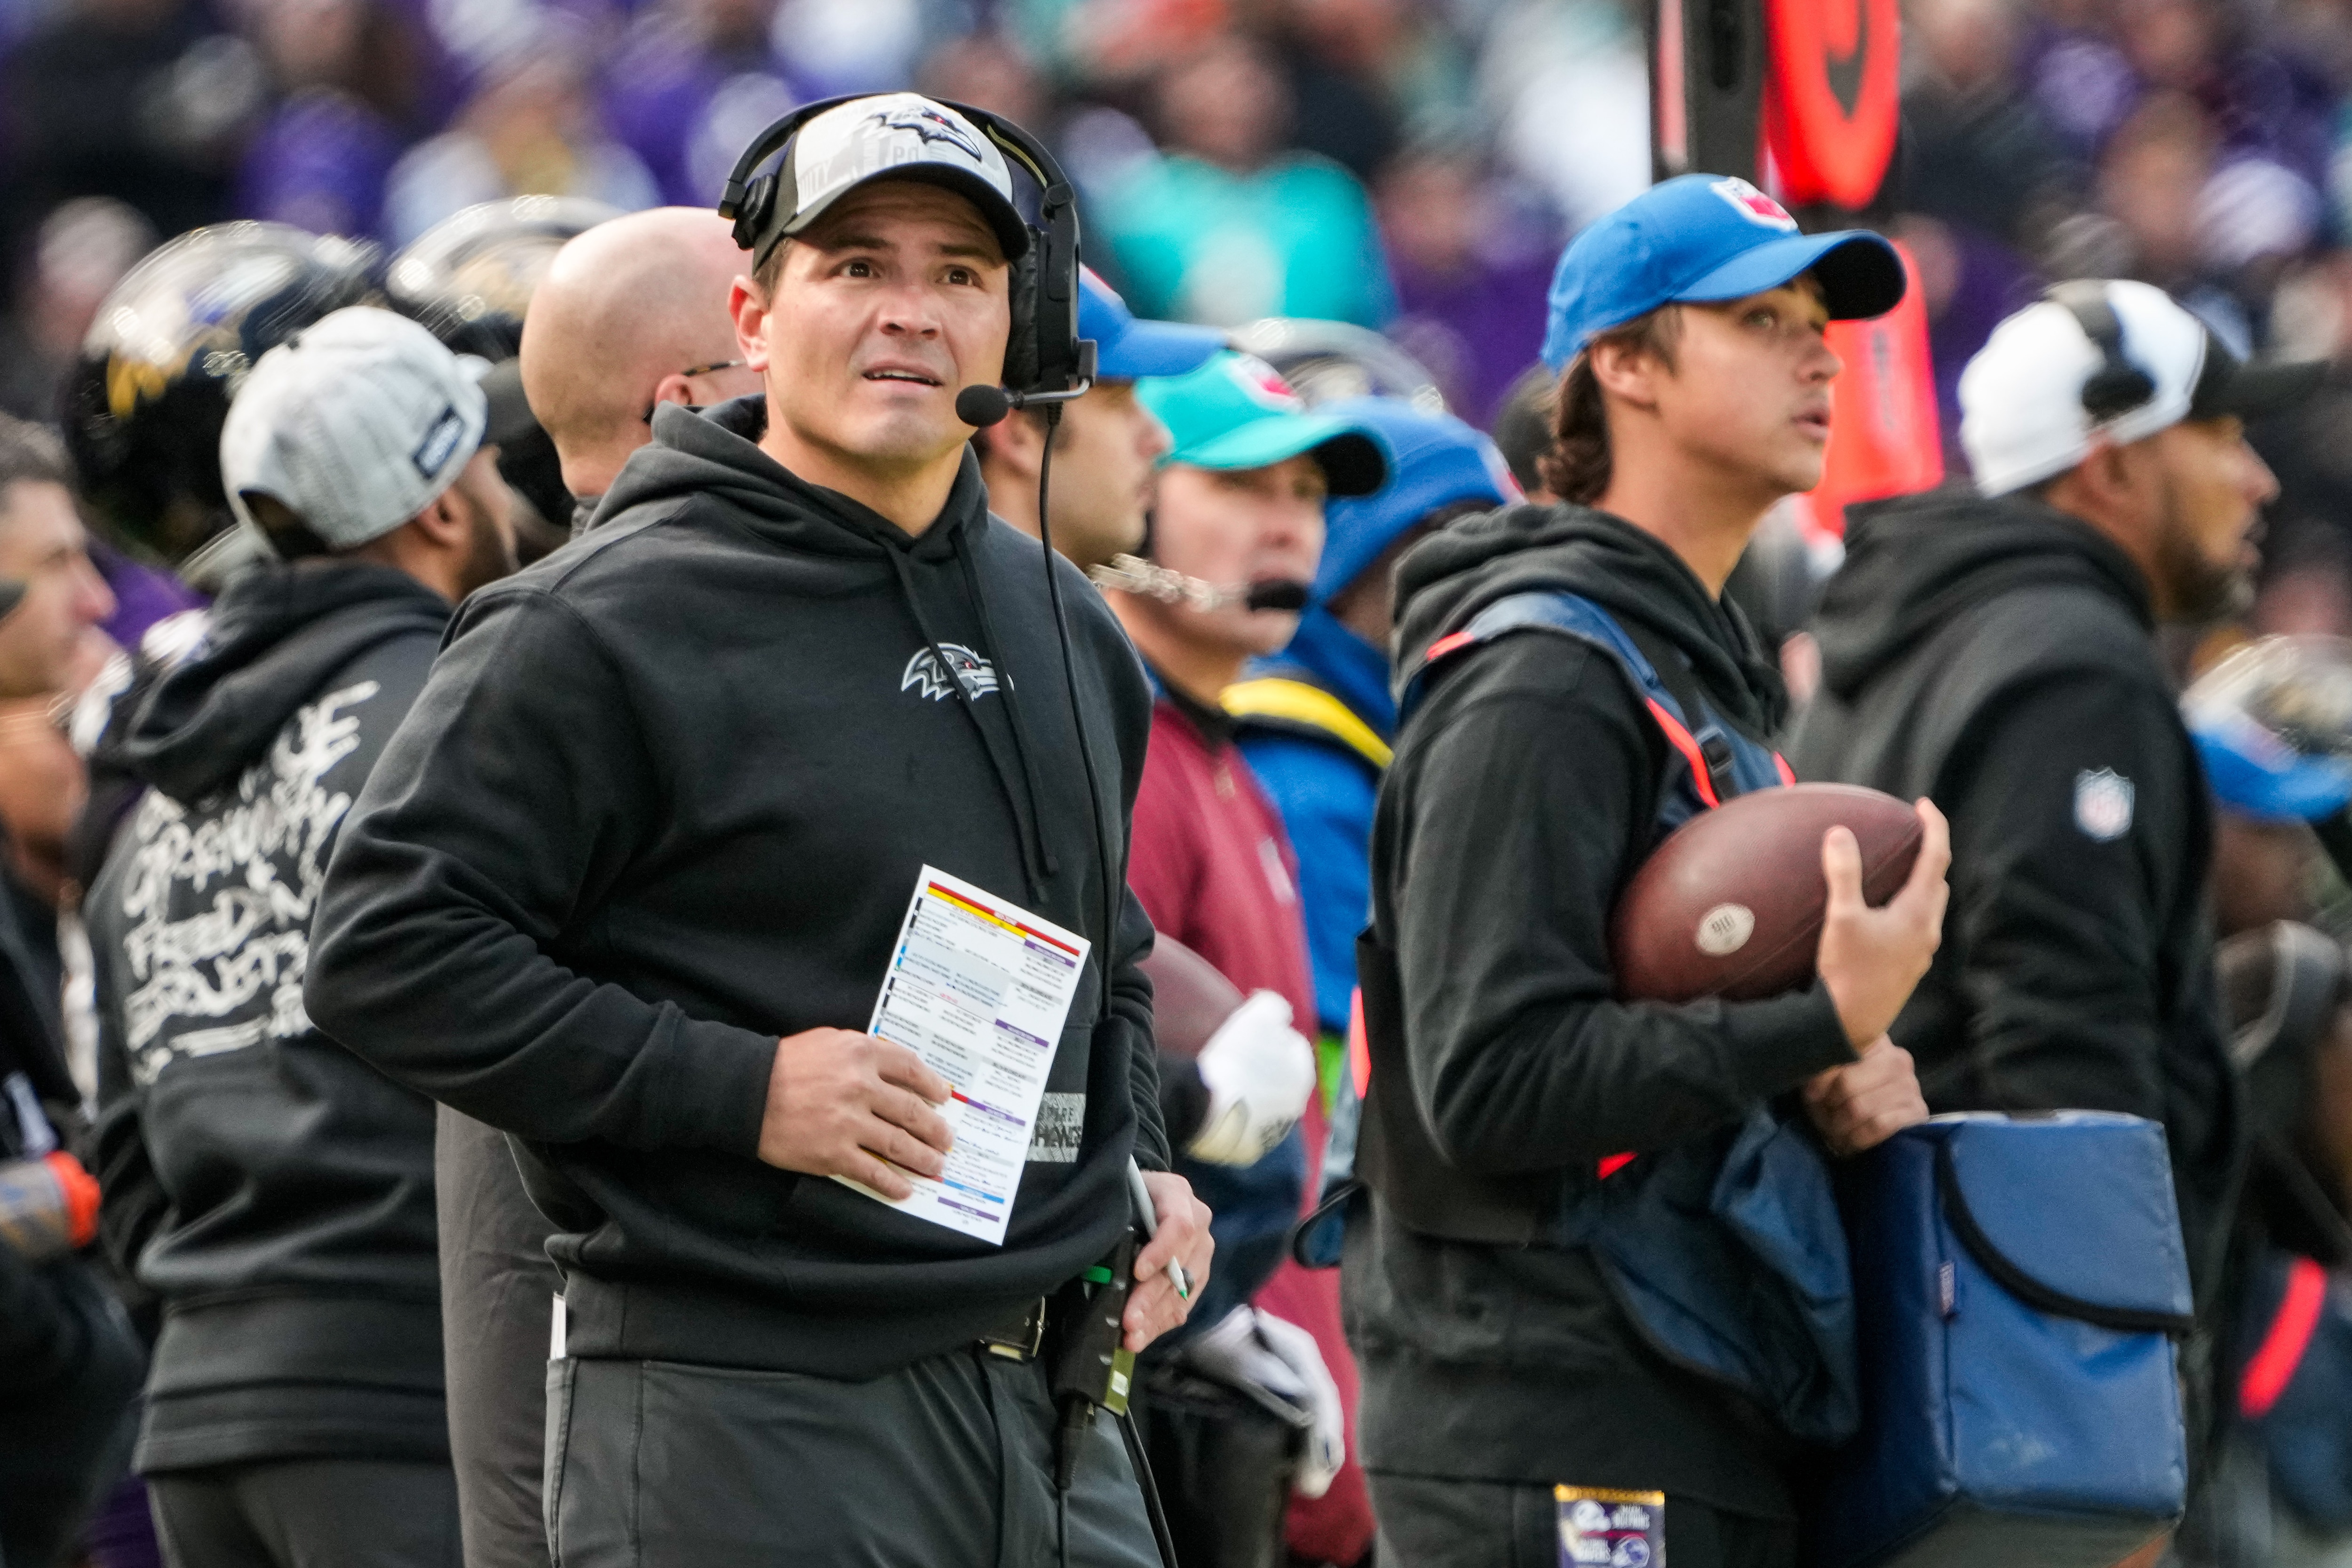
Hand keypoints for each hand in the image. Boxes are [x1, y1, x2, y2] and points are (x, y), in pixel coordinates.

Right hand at [755, 1028, 953, 1198]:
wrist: (745, 1092)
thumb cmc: (785, 1064)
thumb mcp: (829, 1042)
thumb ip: (863, 1053)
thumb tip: (895, 1071)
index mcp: (862, 1054)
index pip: (910, 1069)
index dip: (931, 1085)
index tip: (943, 1097)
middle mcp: (861, 1087)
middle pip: (912, 1111)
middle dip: (935, 1129)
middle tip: (946, 1139)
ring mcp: (849, 1123)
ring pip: (899, 1144)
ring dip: (923, 1158)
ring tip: (936, 1166)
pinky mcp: (833, 1153)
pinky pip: (873, 1171)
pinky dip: (892, 1183)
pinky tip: (904, 1189)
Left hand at [1124, 1169, 1212, 1352]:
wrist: (1145, 1194)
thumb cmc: (1127, 1192)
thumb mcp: (1120, 1193)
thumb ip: (1113, 1214)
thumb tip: (1091, 1247)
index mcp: (1178, 1195)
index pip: (1179, 1225)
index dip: (1161, 1251)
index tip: (1138, 1272)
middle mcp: (1198, 1224)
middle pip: (1181, 1265)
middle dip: (1151, 1296)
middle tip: (1128, 1320)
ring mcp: (1201, 1252)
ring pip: (1183, 1291)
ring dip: (1156, 1317)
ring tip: (1132, 1337)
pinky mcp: (1197, 1276)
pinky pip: (1183, 1304)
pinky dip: (1160, 1323)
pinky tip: (1140, 1338)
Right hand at [1188, 991, 1317, 1165]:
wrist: (1208, 1108)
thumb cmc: (1235, 1060)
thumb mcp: (1259, 1015)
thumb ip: (1275, 1006)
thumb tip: (1279, 1012)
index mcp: (1302, 1074)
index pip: (1292, 1047)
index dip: (1270, 1036)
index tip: (1247, 1035)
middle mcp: (1295, 1106)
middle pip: (1279, 1076)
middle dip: (1263, 1065)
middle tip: (1234, 1057)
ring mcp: (1274, 1130)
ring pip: (1264, 1102)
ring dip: (1250, 1091)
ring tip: (1224, 1080)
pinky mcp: (1251, 1148)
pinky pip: (1245, 1124)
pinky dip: (1237, 1114)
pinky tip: (1219, 1103)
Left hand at [1803, 1035, 1927, 1155]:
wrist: (1866, 1123)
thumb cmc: (1839, 1095)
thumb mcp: (1824, 1079)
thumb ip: (1820, 1071)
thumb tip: (1814, 1089)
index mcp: (1874, 1041)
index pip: (1840, 1055)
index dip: (1820, 1079)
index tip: (1811, 1095)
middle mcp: (1898, 1059)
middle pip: (1847, 1084)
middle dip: (1829, 1106)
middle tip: (1822, 1118)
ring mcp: (1910, 1085)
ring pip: (1860, 1107)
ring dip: (1839, 1126)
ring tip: (1833, 1131)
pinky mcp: (1917, 1111)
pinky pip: (1879, 1125)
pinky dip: (1857, 1137)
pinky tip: (1850, 1141)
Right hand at [1817, 798, 1950, 1049]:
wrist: (1850, 1024)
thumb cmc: (1848, 972)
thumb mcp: (1842, 918)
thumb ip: (1843, 873)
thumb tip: (1839, 833)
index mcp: (1918, 912)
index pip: (1937, 857)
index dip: (1935, 826)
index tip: (1923, 805)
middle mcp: (1927, 931)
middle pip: (1938, 881)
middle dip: (1929, 854)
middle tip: (1909, 835)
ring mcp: (1920, 952)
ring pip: (1930, 906)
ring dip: (1920, 883)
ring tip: (1896, 871)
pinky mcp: (1908, 967)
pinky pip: (1917, 926)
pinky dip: (1908, 907)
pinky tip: (1882, 914)